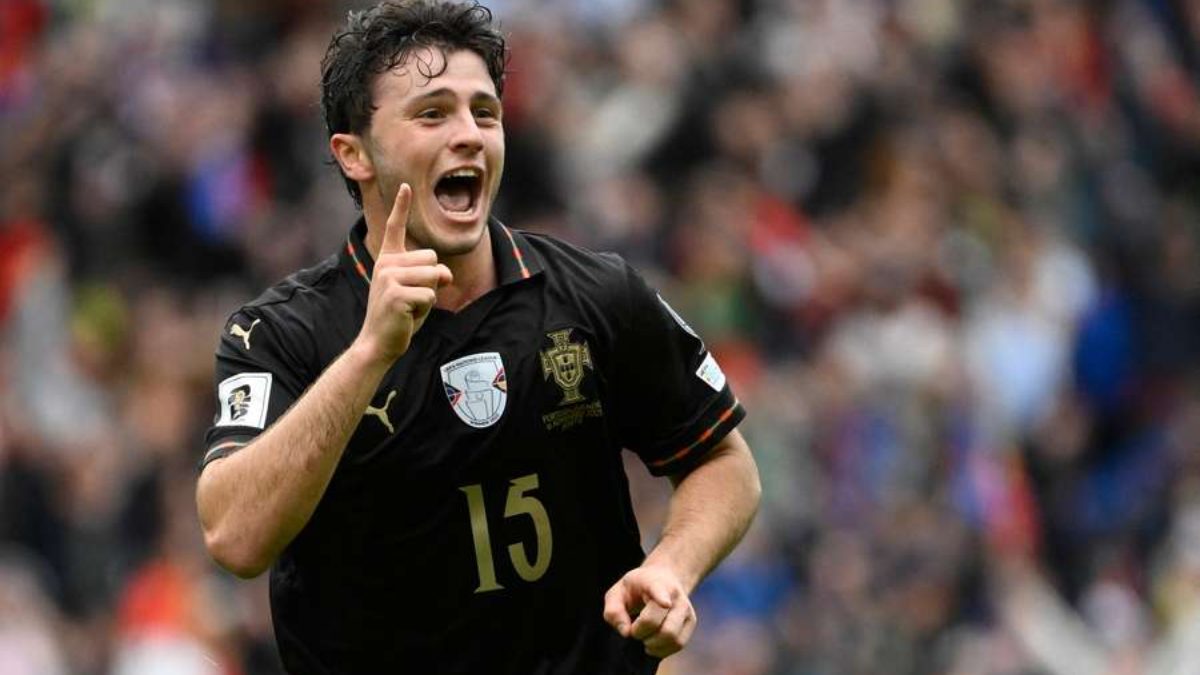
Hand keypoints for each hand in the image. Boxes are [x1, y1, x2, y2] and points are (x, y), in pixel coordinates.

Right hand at [357, 184, 452, 363]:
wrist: (378, 343)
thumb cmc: (400, 317)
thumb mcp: (418, 291)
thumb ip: (432, 276)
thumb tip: (445, 272)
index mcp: (388, 260)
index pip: (394, 228)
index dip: (401, 206)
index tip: (406, 186)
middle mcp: (386, 264)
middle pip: (432, 258)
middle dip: (432, 281)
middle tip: (412, 300)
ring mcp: (389, 278)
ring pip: (434, 276)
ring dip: (430, 296)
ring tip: (410, 308)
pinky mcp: (396, 294)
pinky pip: (430, 294)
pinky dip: (426, 309)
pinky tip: (408, 316)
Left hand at [603, 564, 696, 657]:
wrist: (662, 579)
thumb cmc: (636, 588)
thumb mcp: (617, 592)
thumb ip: (614, 611)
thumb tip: (626, 632)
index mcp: (654, 582)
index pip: (659, 589)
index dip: (662, 597)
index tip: (665, 603)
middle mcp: (675, 595)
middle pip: (662, 624)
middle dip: (642, 634)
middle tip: (634, 630)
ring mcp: (686, 608)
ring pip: (672, 637)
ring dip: (653, 644)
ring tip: (644, 637)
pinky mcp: (691, 621)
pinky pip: (679, 644)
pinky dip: (663, 650)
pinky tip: (652, 643)